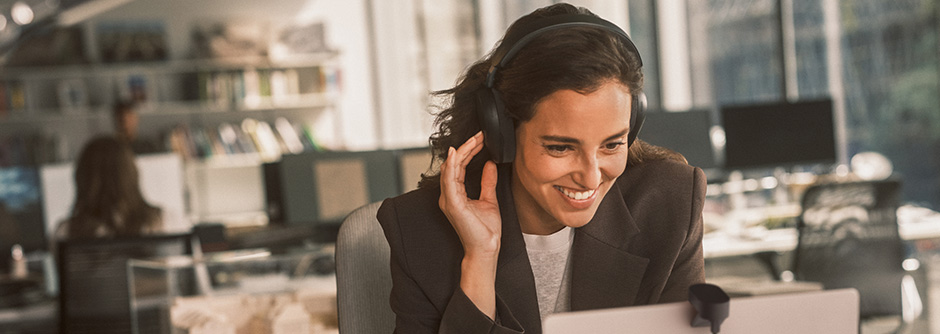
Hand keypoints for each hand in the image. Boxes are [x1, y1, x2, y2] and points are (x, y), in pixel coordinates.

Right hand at [439, 131, 500, 318]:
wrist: (486, 249)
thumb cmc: (485, 231)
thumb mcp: (490, 200)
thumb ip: (488, 182)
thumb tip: (490, 164)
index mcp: (456, 194)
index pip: (460, 167)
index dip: (469, 151)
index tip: (481, 139)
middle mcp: (449, 195)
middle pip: (454, 164)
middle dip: (467, 147)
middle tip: (480, 134)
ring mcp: (449, 199)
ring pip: (451, 168)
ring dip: (462, 152)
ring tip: (473, 139)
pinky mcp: (453, 204)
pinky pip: (449, 180)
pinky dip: (452, 165)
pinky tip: (457, 153)